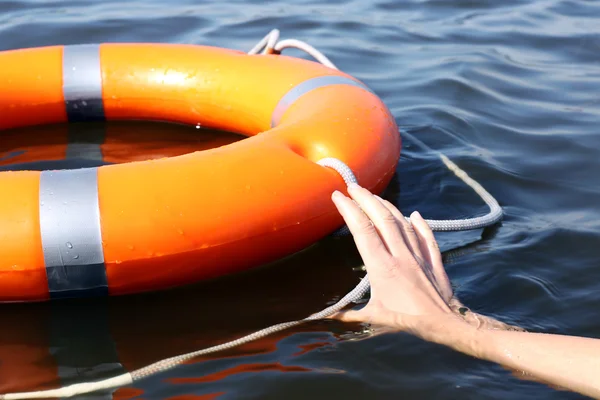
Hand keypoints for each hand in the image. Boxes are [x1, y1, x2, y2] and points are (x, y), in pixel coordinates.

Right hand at [330, 183, 455, 328]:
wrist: (444, 322)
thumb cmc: (406, 321)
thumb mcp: (374, 317)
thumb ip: (350, 314)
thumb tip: (330, 316)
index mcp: (381, 266)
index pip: (362, 230)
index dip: (349, 210)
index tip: (338, 196)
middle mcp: (399, 254)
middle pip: (381, 218)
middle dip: (365, 198)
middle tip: (353, 186)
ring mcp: (417, 254)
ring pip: (401, 222)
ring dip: (386, 206)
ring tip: (374, 196)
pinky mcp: (432, 259)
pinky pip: (426, 235)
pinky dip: (419, 223)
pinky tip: (414, 213)